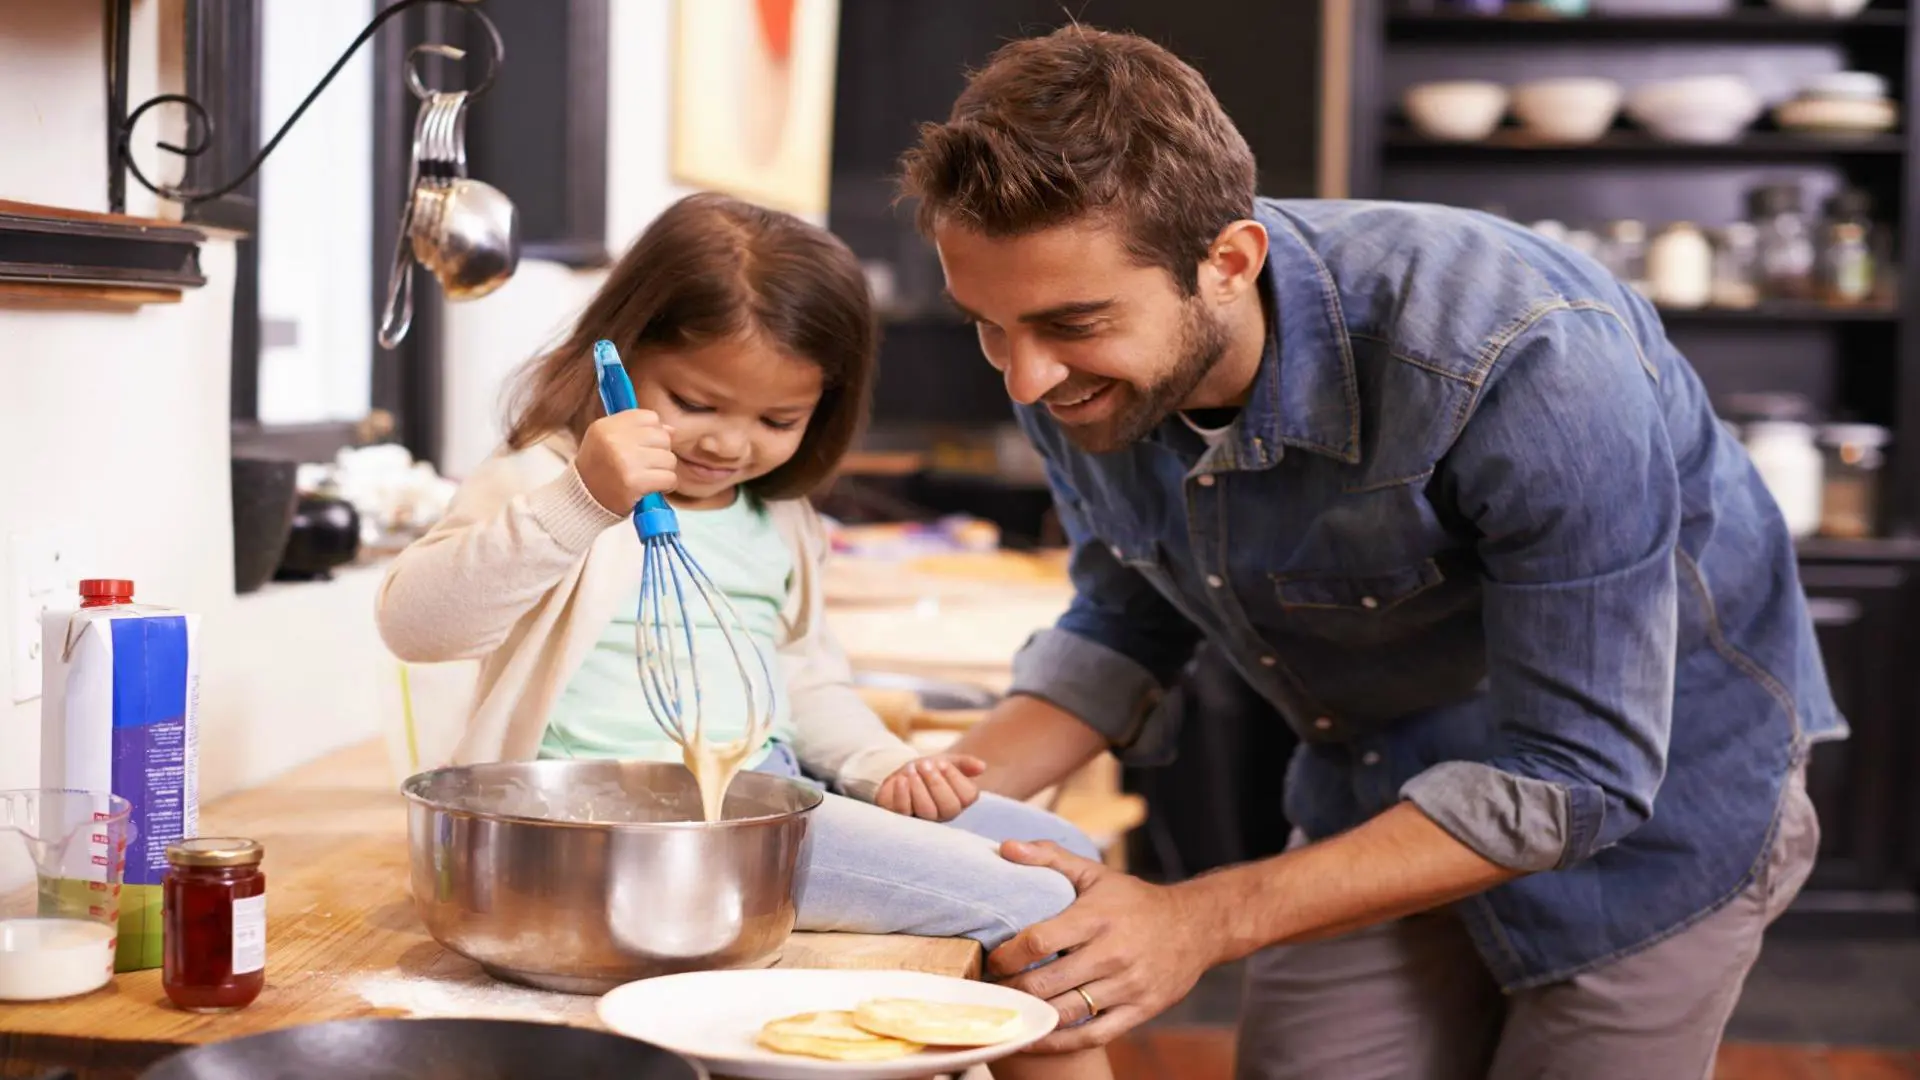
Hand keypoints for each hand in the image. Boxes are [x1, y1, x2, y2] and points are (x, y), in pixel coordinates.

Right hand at [574, 410, 678, 513]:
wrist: (583, 502)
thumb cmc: (600, 470)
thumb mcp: (608, 441)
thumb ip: (638, 430)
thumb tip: (671, 430)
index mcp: (606, 426)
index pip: (650, 417)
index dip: (653, 433)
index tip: (643, 447)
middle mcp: (614, 440)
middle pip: (663, 438)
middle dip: (660, 453)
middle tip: (645, 466)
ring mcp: (625, 461)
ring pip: (669, 459)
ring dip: (663, 471)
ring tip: (647, 477)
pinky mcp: (634, 482)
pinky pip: (669, 478)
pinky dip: (666, 486)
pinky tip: (652, 489)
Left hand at [875, 754, 986, 820]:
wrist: (902, 774)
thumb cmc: (928, 769)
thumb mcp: (946, 761)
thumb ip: (964, 763)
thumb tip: (982, 767)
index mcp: (959, 799)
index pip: (967, 796)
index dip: (955, 778)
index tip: (943, 763)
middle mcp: (943, 814)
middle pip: (949, 808)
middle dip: (936, 782)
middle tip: (926, 764)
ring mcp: (923, 819)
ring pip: (927, 811)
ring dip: (919, 786)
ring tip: (911, 769)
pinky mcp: (901, 818)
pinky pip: (904, 812)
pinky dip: (902, 793)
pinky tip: (901, 779)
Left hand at [986, 841, 1221, 1052]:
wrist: (1196, 926)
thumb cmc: (1134, 901)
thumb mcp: (1095, 873)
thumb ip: (1049, 857)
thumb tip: (1005, 847)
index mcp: (1096, 918)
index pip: (1039, 941)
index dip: (1007, 956)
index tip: (993, 960)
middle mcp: (1112, 953)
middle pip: (1046, 983)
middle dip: (1011, 990)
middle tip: (993, 990)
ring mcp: (1127, 986)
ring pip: (1066, 1013)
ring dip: (1031, 1016)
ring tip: (1009, 1011)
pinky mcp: (1139, 1010)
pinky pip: (1092, 1035)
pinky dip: (1059, 1042)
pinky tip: (1037, 1037)